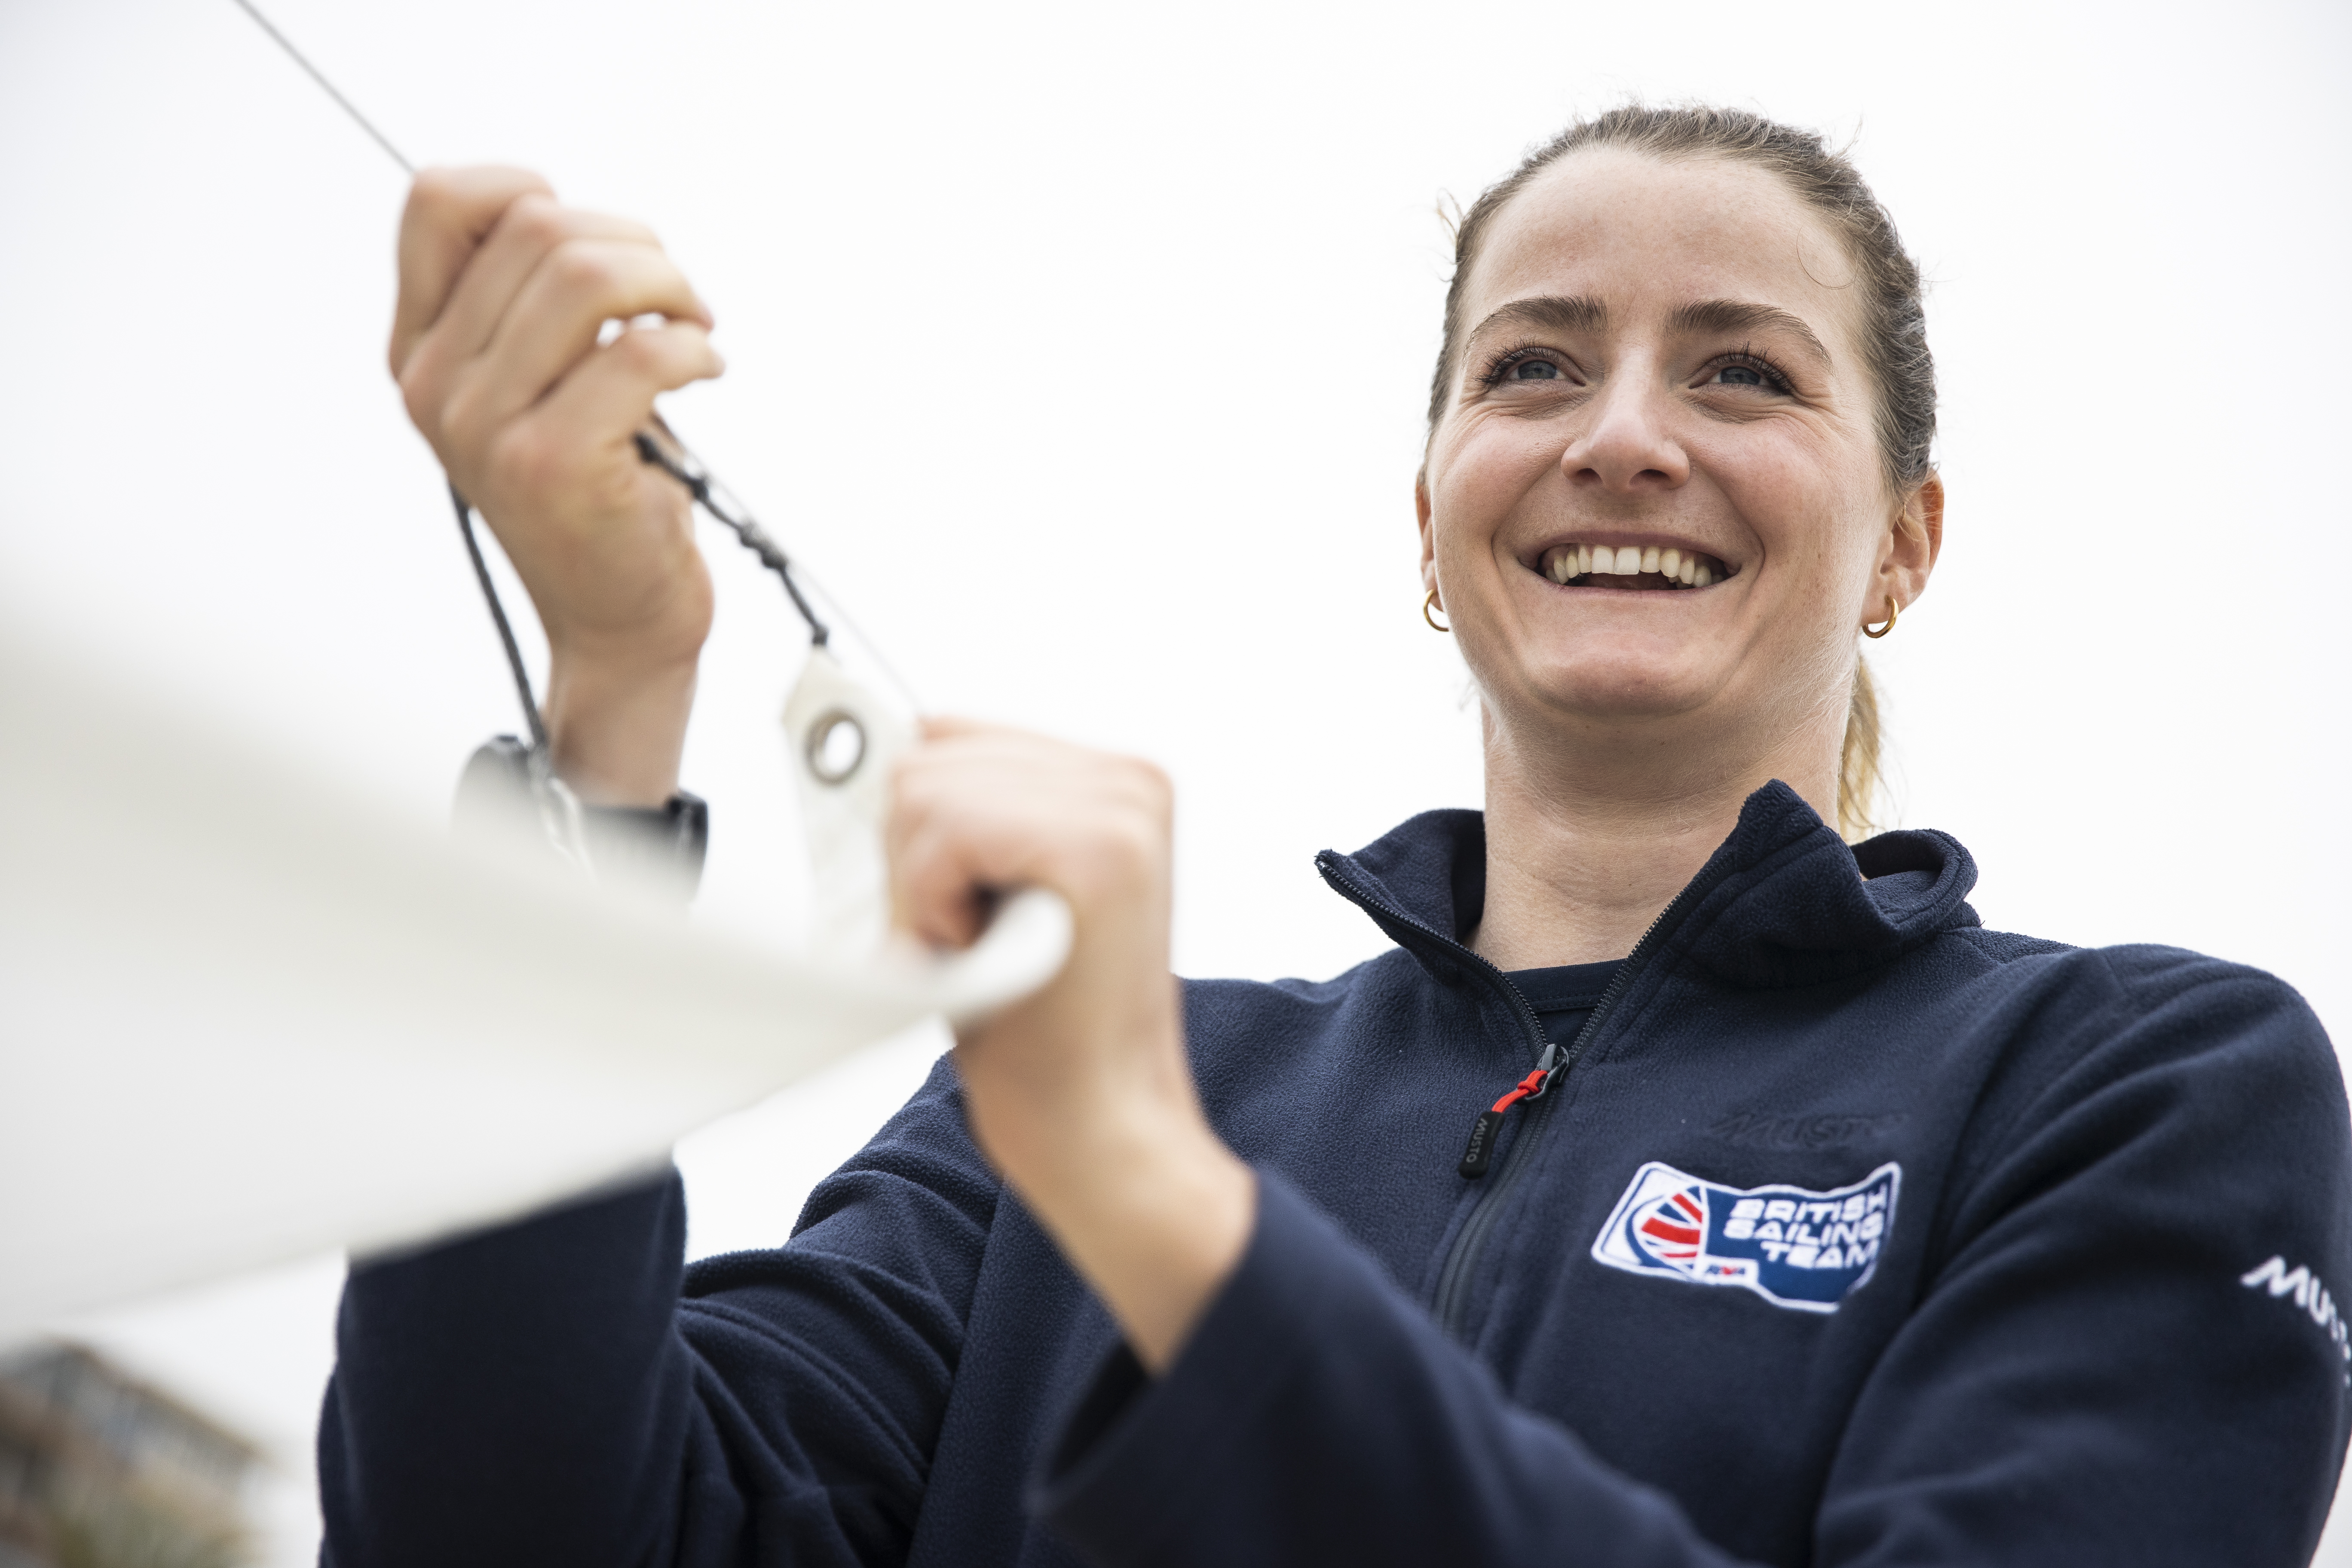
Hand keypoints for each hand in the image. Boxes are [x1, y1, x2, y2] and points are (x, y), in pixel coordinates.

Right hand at [391, 168, 722, 804]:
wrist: (615, 620)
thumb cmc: (596, 490)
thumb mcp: (537, 388)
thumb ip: (529, 305)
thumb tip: (579, 221)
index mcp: (422, 350)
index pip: (436, 201)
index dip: (526, 189)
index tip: (595, 243)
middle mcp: (436, 384)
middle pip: (537, 227)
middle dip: (636, 245)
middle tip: (678, 298)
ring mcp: (487, 427)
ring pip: (586, 276)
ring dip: (669, 286)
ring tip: (694, 326)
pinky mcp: (554, 464)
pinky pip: (639, 353)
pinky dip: (693, 349)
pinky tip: (705, 372)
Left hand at [890, 721, 1255, 1370]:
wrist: (1101, 1127)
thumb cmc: (1043, 1028)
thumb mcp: (1001, 892)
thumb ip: (971, 810)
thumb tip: (878, 741)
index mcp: (1113, 783)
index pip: (949, 738)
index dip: (925, 836)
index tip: (966, 909)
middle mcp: (1127, 780)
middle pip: (929, 759)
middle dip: (920, 863)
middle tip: (979, 943)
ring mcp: (1120, 808)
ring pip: (924, 791)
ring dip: (926, 890)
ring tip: (991, 951)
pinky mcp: (1098, 849)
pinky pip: (942, 833)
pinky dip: (934, 908)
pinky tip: (991, 956)